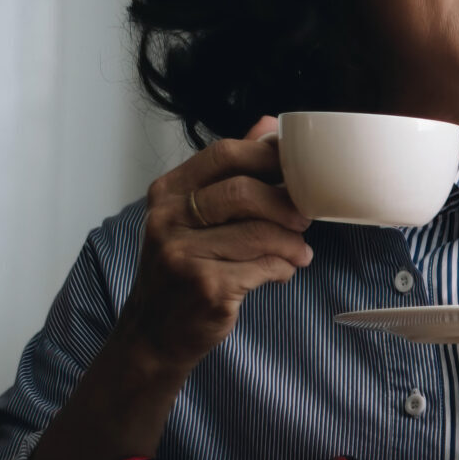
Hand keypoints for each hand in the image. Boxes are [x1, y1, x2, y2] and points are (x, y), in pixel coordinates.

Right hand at [119, 115, 313, 370]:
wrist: (153, 336)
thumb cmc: (181, 269)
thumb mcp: (190, 216)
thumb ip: (229, 172)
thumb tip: (267, 124)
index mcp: (167, 194)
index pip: (224, 154)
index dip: (268, 156)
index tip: (296, 169)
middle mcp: (167, 220)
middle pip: (244, 191)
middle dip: (286, 203)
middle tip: (305, 218)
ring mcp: (183, 255)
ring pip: (259, 233)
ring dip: (291, 242)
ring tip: (300, 252)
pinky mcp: (206, 288)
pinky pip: (263, 267)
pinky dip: (282, 269)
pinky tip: (282, 272)